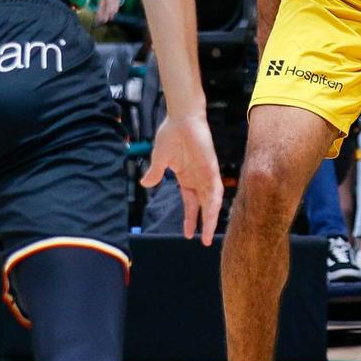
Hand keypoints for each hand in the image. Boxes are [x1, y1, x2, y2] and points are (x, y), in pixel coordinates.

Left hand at [95, 0, 125, 23]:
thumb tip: (108, 8)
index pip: (100, 5)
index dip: (99, 13)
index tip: (98, 19)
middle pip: (104, 6)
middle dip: (103, 14)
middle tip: (103, 21)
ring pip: (109, 5)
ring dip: (109, 13)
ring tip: (109, 19)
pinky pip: (115, 2)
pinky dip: (114, 7)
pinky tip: (114, 12)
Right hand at [139, 113, 222, 245]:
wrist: (181, 118)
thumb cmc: (171, 134)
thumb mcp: (160, 159)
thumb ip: (154, 173)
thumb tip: (144, 184)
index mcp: (187, 178)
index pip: (190, 204)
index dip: (190, 219)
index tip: (187, 234)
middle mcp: (199, 179)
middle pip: (203, 207)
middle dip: (204, 224)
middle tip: (205, 242)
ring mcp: (206, 174)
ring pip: (212, 201)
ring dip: (211, 218)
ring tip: (209, 235)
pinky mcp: (211, 167)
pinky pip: (216, 188)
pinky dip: (216, 202)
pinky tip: (214, 214)